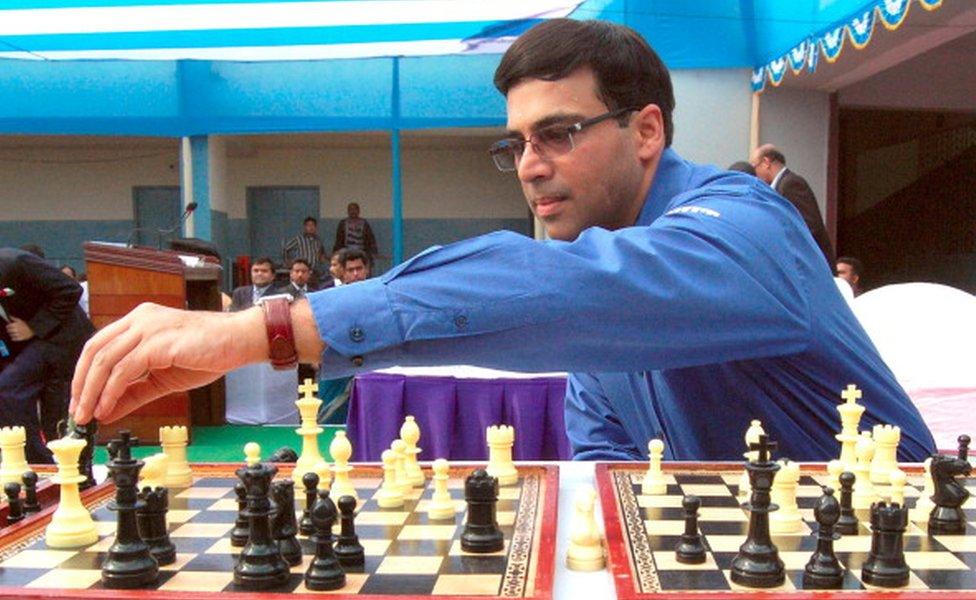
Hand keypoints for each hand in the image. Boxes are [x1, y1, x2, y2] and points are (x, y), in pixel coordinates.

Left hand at [6, 317, 33, 341]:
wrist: (32, 331)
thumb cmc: (25, 325)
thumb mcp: (20, 320)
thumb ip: (14, 318)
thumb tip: (9, 316)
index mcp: (16, 325)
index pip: (8, 326)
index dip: (8, 326)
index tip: (9, 327)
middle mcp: (16, 330)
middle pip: (8, 331)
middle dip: (9, 330)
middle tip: (12, 330)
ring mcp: (18, 334)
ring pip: (10, 335)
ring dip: (11, 334)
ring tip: (14, 333)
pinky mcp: (20, 338)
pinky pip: (13, 339)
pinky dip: (13, 338)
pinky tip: (15, 336)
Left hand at [70, 303, 267, 424]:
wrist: (239, 342)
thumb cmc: (208, 353)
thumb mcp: (162, 378)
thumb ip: (133, 392)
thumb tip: (106, 411)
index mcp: (139, 321)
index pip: (98, 345)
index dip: (83, 375)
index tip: (80, 401)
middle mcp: (140, 319)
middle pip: (94, 351)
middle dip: (81, 385)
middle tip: (78, 413)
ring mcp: (148, 328)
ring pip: (105, 360)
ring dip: (92, 392)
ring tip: (89, 415)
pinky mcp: (158, 342)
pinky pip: (125, 369)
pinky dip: (111, 391)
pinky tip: (108, 407)